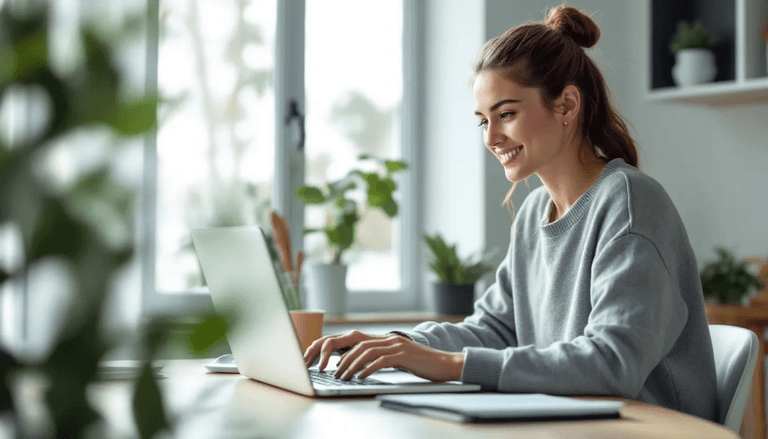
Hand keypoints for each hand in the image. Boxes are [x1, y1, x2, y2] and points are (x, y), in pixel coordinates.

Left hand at [303, 330, 464, 381]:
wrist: (445, 364)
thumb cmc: (422, 365)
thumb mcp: (400, 359)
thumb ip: (384, 358)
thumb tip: (365, 366)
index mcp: (387, 340)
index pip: (358, 340)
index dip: (344, 349)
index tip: (333, 361)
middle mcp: (390, 339)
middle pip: (358, 344)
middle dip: (343, 357)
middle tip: (334, 371)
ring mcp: (397, 346)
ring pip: (366, 351)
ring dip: (352, 365)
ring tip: (344, 376)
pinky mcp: (403, 355)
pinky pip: (380, 360)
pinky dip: (368, 369)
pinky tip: (361, 377)